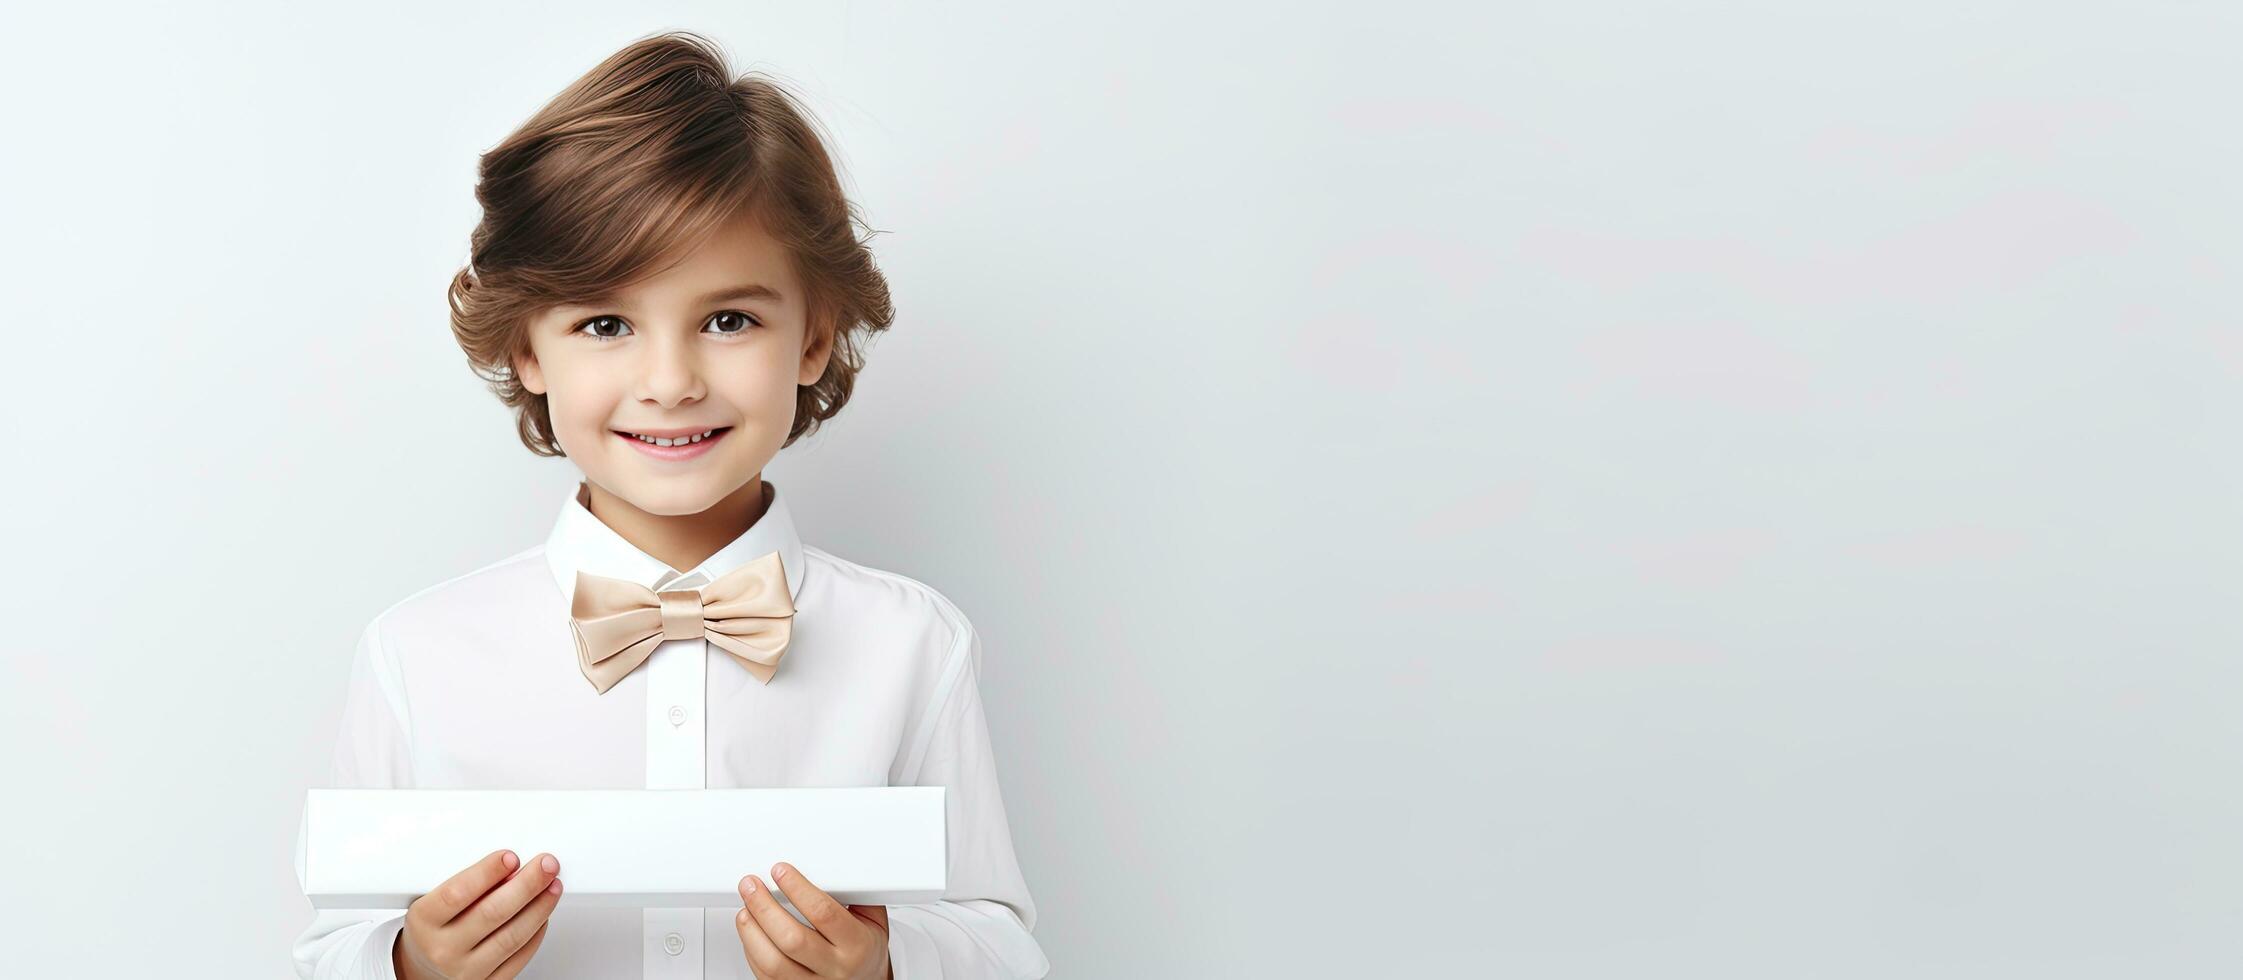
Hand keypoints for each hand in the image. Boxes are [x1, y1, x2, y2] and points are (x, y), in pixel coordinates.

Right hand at [394, 849, 564, 979]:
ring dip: (539, 907)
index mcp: (424, 922)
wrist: (425, 970)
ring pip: (511, 937)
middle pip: (492, 913)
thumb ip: (469, 886)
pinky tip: (543, 914)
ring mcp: (466, 971)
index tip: (510, 857)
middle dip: (526, 884)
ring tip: (553, 885)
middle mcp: (443, 949)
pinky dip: (537, 933)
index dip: (487, 872)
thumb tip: (513, 868)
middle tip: (546, 865)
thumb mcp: (435, 902)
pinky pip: (519, 958)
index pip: (457, 893)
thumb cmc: (434, 929)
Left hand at [736, 862, 891, 979]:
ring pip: (772, 962)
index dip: (797, 888)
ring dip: (751, 931)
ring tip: (745, 909)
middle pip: (792, 939)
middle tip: (751, 886)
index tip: (780, 871)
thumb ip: (856, 893)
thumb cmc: (865, 951)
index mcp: (857, 945)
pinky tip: (751, 933)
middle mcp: (835, 968)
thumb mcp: (873, 920)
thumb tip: (830, 864)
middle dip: (765, 907)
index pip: (823, 913)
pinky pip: (765, 976)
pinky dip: (752, 952)